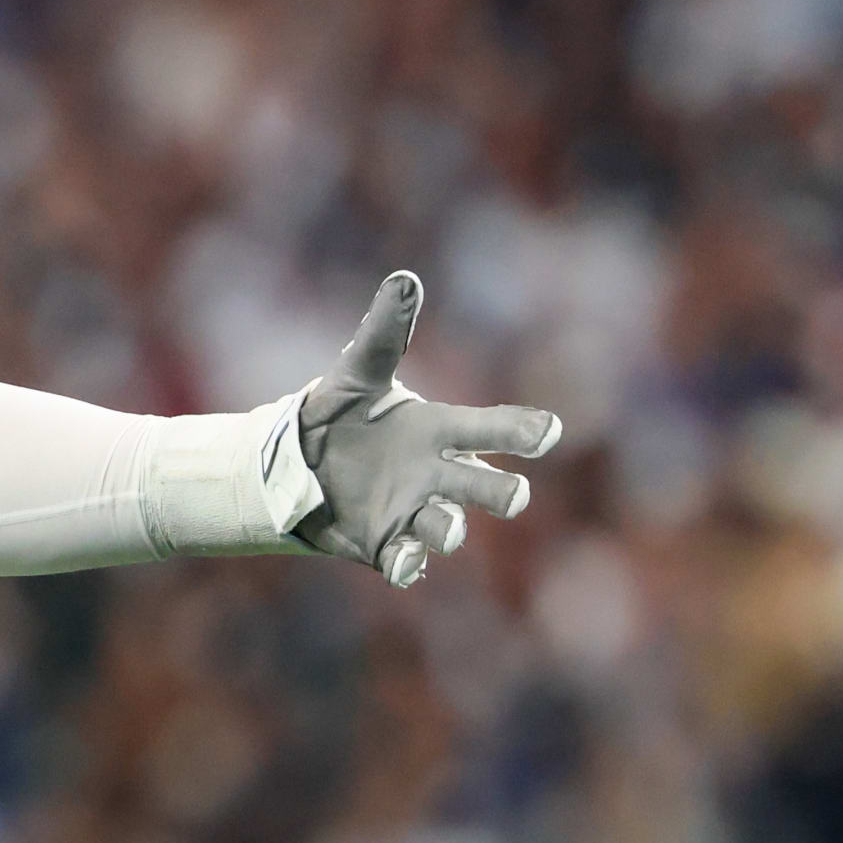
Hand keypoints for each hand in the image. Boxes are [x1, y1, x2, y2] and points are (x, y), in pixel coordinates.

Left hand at [294, 272, 562, 588]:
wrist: (296, 464)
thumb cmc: (341, 413)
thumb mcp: (356, 372)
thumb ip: (383, 333)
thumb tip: (404, 279)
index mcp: (440, 431)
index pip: (492, 430)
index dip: (523, 430)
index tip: (546, 431)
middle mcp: (438, 475)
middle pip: (490, 489)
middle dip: (504, 493)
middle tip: (513, 495)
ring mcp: (415, 513)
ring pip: (450, 529)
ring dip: (449, 529)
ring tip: (443, 529)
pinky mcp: (385, 544)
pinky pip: (407, 562)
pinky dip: (408, 564)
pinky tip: (403, 562)